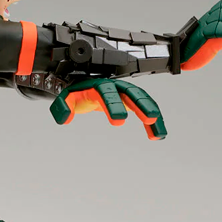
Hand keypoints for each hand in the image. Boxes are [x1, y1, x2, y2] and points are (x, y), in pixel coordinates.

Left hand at [50, 78, 166, 139]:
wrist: (85, 86)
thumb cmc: (78, 93)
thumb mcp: (66, 98)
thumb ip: (63, 107)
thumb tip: (65, 118)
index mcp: (98, 85)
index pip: (107, 93)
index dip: (114, 105)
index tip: (119, 120)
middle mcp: (115, 87)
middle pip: (130, 93)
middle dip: (141, 105)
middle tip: (149, 118)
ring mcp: (125, 93)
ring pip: (142, 100)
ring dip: (152, 113)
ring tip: (159, 132)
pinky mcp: (131, 102)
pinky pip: (145, 110)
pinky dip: (153, 121)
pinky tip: (157, 136)